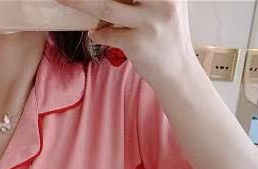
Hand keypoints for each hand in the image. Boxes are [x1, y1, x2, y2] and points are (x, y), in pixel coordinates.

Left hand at [55, 0, 196, 86]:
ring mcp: (149, 22)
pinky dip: (98, 33)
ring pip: (105, 6)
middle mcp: (163, 1)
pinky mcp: (137, 44)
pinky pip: (107, 34)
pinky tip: (95, 34)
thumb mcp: (162, 6)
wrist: (177, 72)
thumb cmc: (166, 36)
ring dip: (79, 2)